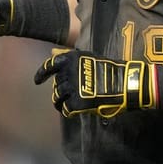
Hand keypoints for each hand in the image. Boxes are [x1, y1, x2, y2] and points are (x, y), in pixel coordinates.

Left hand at [33, 49, 157, 117]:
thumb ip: (68, 57)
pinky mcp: (76, 102)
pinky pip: (66, 109)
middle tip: (69, 95)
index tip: (37, 81)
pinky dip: (70, 111)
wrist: (125, 83)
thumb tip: (52, 52)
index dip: (41, 74)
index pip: (49, 66)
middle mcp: (68, 72)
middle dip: (60, 91)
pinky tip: (77, 110)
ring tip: (70, 105)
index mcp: (70, 58)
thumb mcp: (88, 58)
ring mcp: (71, 87)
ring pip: (58, 98)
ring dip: (62, 102)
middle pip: (56, 85)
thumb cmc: (110, 70)